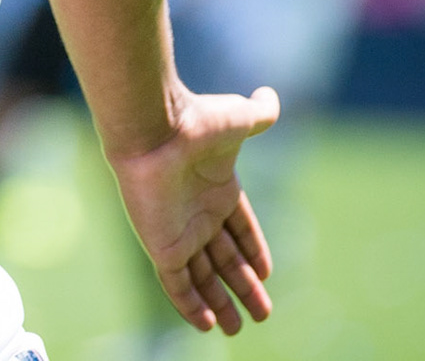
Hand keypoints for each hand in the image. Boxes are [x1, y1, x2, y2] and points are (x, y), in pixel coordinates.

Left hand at [106, 85, 280, 335]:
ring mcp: (180, 230)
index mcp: (220, 188)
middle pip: (224, 258)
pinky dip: (191, 305)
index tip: (267, 273)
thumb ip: (260, 113)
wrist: (153, 128)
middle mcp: (199, 213)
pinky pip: (177, 284)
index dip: (253, 249)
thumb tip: (271, 97)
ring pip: (203, 276)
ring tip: (241, 327)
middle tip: (263, 313)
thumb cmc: (197, 122)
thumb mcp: (240, 118)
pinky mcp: (162, 245)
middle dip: (243, 286)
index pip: (240, 227)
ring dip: (222, 301)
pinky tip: (210, 325)